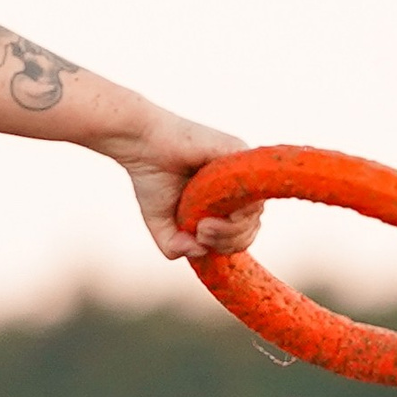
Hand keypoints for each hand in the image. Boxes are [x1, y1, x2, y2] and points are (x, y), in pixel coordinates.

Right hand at [95, 106, 262, 261]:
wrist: (141, 144)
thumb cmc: (151, 178)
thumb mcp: (162, 224)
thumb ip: (176, 247)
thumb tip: (200, 253)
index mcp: (225, 199)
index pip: (243, 231)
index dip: (226, 245)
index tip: (199, 239)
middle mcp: (237, 183)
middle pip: (252, 225)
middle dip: (227, 241)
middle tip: (200, 233)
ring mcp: (240, 168)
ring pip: (255, 212)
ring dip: (229, 230)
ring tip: (202, 226)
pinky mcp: (239, 151)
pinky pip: (254, 189)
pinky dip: (237, 210)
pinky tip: (213, 214)